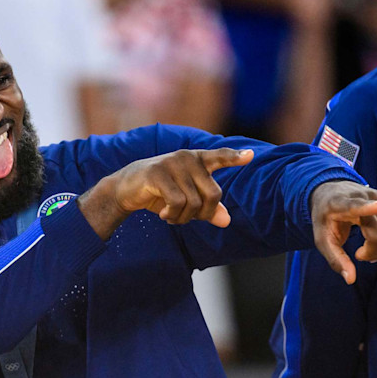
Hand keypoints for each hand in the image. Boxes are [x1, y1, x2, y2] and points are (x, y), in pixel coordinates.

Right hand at [78, 147, 253, 239]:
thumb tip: (226, 221)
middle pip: (214, 194)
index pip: (220, 156)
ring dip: (183, 219)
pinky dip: (173, 215)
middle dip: (203, 214)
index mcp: (197, 160)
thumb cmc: (160, 193)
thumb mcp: (186, 201)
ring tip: (172, 217)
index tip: (251, 156)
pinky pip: (178, 202)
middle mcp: (187, 158)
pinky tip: (165, 215)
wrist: (126, 189)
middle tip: (187, 219)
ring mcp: (172, 163)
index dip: (235, 157)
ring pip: (194, 203)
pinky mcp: (158, 173)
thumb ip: (207, 209)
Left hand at [310, 181, 376, 284]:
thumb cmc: (325, 219)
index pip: (354, 205)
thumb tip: (351, 280)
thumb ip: (335, 259)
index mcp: (339, 203)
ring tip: (369, 255)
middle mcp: (362, 196)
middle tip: (358, 256)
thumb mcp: (322, 239)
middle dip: (371, 252)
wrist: (330, 193)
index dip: (366, 207)